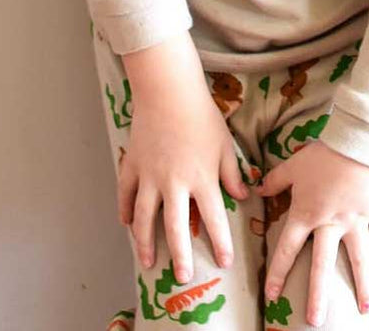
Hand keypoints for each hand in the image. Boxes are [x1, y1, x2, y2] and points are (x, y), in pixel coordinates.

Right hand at [118, 34, 247, 284]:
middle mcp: (174, 183)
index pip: (213, 218)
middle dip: (180, 255)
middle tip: (183, 276)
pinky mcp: (132, 165)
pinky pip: (125, 194)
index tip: (225, 261)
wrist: (169, 91)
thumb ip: (232, 172)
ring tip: (148, 262)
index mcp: (201, 178)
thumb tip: (243, 195)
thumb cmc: (202, 115)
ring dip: (145, 243)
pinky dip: (124, 211)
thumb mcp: (225, 144)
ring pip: (144, 218)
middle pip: (176, 228)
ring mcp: (149, 176)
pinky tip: (127, 224)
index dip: (221, 242)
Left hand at [260, 142, 368, 326]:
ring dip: (362, 284)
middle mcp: (329, 224)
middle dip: (318, 295)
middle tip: (315, 321)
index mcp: (306, 214)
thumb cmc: (322, 153)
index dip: (278, 272)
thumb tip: (256, 188)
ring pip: (358, 258)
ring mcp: (355, 220)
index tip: (272, 295)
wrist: (356, 141)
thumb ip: (275, 181)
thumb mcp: (293, 166)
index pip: (287, 249)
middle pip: (321, 266)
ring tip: (365, 307)